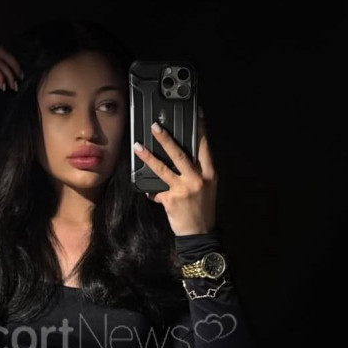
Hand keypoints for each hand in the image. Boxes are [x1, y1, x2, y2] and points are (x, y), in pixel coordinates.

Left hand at [133, 107, 218, 234]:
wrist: (200, 233)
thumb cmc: (203, 208)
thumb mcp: (207, 187)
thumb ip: (196, 172)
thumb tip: (180, 158)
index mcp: (209, 173)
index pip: (204, 146)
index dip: (200, 129)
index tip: (195, 114)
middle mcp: (197, 179)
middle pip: (179, 154)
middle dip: (166, 139)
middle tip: (155, 127)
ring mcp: (183, 189)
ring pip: (162, 168)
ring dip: (148, 156)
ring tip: (137, 146)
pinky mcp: (170, 199)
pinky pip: (156, 190)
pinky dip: (150, 188)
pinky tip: (144, 187)